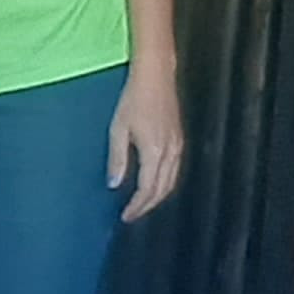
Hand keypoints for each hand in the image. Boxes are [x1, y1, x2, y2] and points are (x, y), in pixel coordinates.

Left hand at [110, 60, 185, 221]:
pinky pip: (175, 170)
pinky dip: (165, 184)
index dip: (136, 206)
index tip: (125, 217)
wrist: (156, 76)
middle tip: (132, 216)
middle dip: (147, 206)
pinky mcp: (180, 140)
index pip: (146, 189)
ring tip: (142, 205)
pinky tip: (155, 185)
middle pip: (162, 190)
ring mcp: (178, 146)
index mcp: (154, 152)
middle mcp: (170, 152)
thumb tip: (113, 184)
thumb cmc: (133, 99)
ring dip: (157, 197)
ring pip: (171, 182)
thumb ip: (117, 159)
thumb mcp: (118, 129)